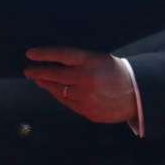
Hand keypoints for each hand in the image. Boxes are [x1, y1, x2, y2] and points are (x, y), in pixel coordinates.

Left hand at [23, 47, 137, 123]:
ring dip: (47, 85)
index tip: (30, 54)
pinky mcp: (87, 111)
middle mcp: (86, 79)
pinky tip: (54, 91)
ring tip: (38, 80)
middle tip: (28, 71)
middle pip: (55, 75)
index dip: (44, 54)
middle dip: (39, 72)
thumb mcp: (99, 59)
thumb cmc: (116, 72)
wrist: (136, 93)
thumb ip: (78, 62)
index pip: (61, 55)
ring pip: (59, 91)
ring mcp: (86, 96)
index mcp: (91, 61)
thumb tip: (54, 64)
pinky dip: (59, 96)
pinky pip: (68, 103)